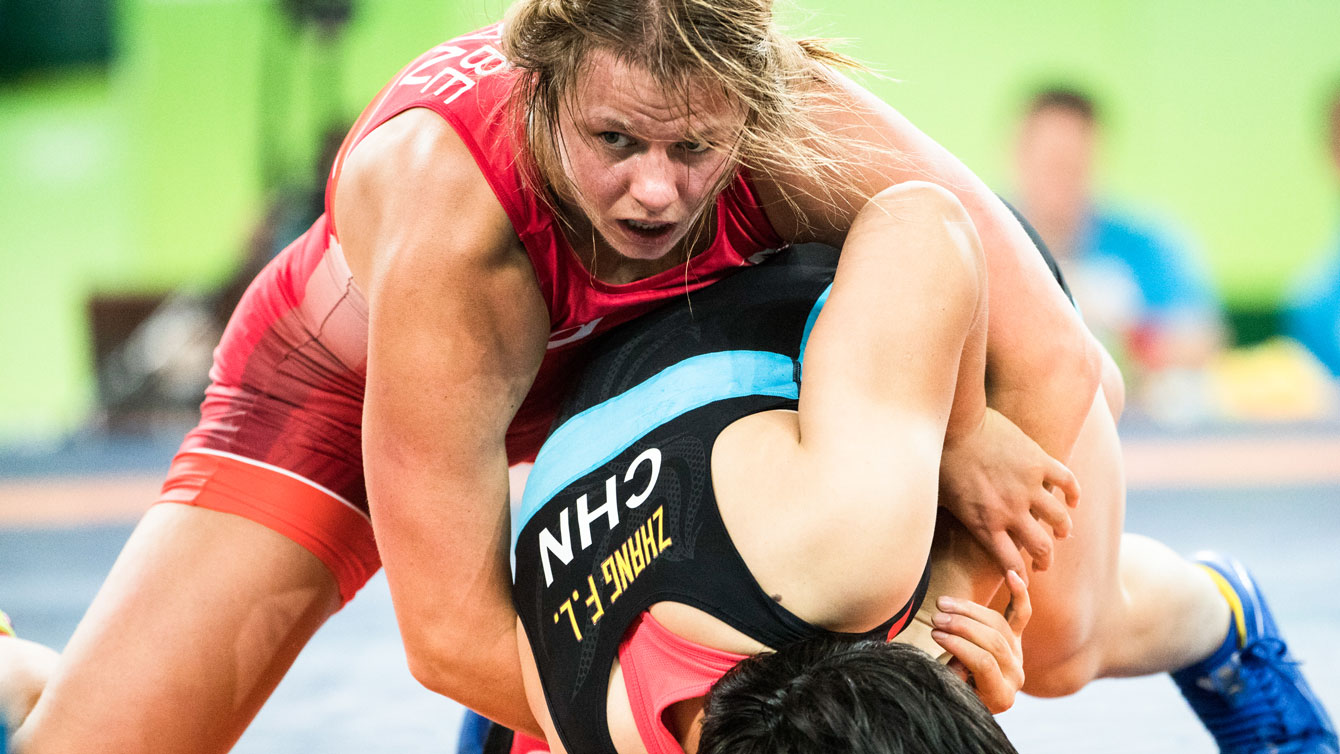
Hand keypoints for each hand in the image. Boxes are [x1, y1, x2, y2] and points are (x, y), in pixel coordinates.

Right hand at [931, 570, 1030, 713]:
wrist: (964, 696)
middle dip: (962, 626)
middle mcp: (1015, 674)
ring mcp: (1017, 654)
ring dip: (968, 610)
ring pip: (998, 623)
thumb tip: (954, 659)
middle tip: (936, 618)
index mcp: (1001, 695)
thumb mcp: (949, 691)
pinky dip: (1018, 592)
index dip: (959, 646)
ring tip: (942, 604)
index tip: (935, 635)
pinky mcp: (1015, 638)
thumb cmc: (950, 693)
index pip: (984, 662)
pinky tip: (1011, 574)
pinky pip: (1020, 613)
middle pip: (994, 640)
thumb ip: (953, 678)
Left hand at [938, 408, 1078, 577]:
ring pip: (1059, 519)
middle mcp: (1011, 512)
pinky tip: (1072, 499)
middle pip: (1041, 548)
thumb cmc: (940, 462)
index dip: (1020, 575)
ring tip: (1062, 531)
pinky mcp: (1040, 463)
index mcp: (985, 525)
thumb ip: (951, 519)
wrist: (955, 425)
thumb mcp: (940, 501)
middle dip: (1045, 559)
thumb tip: (931, 533)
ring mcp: (1028, 488)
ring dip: (1063, 528)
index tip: (1025, 576)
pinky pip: (1066, 482)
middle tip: (1044, 560)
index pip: (1010, 563)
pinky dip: (1073, 493)